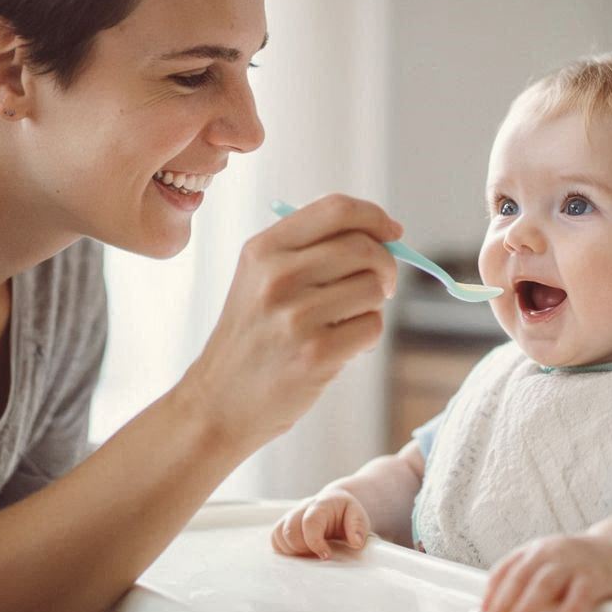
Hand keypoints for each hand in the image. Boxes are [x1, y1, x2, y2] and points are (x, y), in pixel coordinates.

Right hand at [182, 195, 400, 456]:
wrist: (219, 401)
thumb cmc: (253, 337)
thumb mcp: (259, 278)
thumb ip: (311, 249)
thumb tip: (385, 234)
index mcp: (263, 249)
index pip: (335, 210)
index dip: (374, 216)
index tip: (392, 232)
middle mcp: (276, 277)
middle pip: (363, 247)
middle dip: (386, 265)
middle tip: (382, 285)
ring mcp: (295, 317)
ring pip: (373, 288)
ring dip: (373, 305)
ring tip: (345, 321)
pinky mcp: (315, 355)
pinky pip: (372, 327)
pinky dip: (366, 336)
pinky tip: (341, 346)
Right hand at [271, 488, 370, 558]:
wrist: (335, 503)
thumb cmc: (346, 512)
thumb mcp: (358, 515)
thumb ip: (358, 527)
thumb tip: (355, 542)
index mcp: (321, 505)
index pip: (310, 522)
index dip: (314, 542)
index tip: (325, 555)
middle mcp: (302, 508)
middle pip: (290, 530)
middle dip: (302, 549)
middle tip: (317, 555)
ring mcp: (291, 516)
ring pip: (279, 534)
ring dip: (292, 550)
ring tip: (308, 554)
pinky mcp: (284, 524)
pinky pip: (275, 538)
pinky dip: (284, 549)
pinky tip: (299, 553)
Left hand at [481, 533, 611, 611]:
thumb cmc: (574, 566)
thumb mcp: (546, 565)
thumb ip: (525, 584)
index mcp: (533, 551)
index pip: (504, 570)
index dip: (491, 593)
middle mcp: (549, 553)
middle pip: (520, 577)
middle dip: (503, 603)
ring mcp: (571, 564)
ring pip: (544, 584)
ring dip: (527, 608)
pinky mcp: (594, 578)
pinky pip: (578, 597)